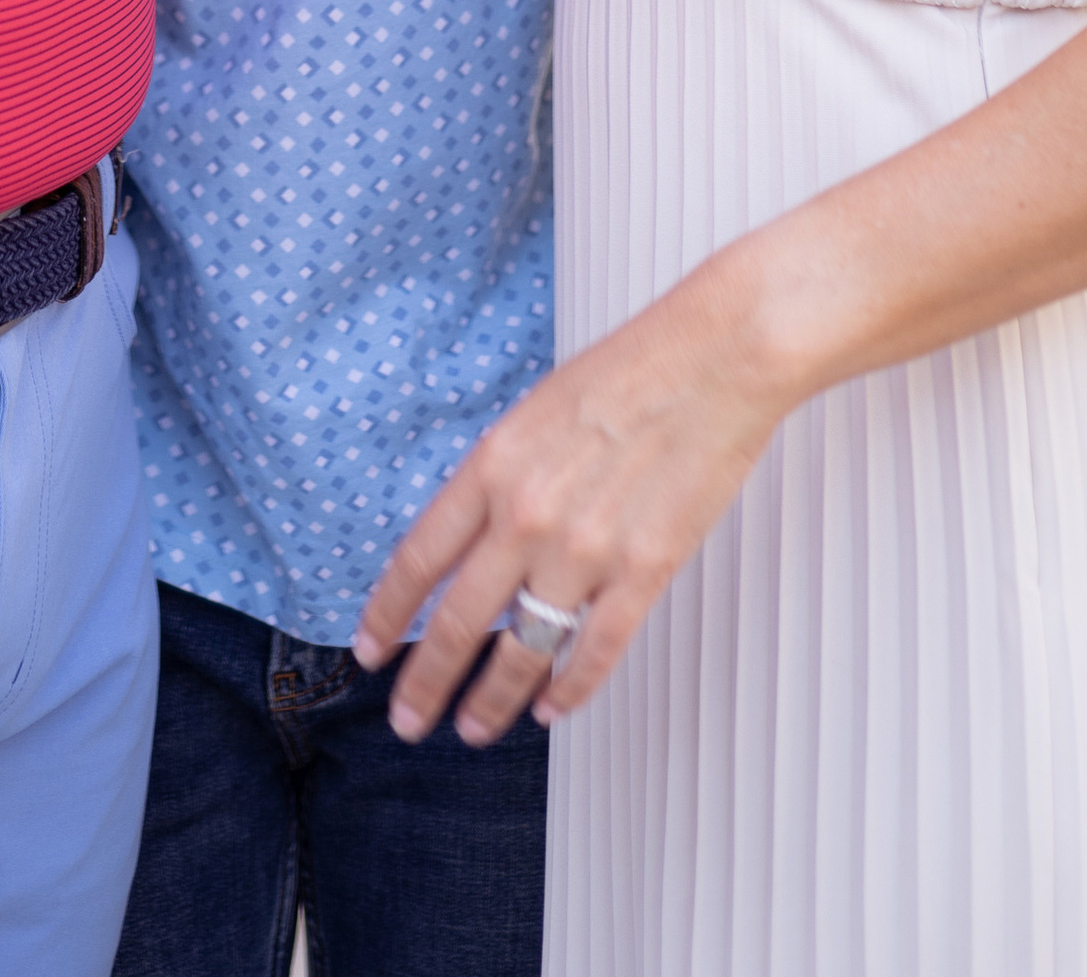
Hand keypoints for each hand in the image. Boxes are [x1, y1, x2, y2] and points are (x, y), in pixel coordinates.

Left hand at [353, 262, 780, 746]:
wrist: (717, 357)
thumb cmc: (629, 369)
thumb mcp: (535, 412)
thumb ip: (499, 478)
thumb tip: (470, 541)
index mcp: (494, 465)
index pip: (419, 559)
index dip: (387, 614)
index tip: (369, 651)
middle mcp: (528, 515)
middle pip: (458, 622)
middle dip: (424, 682)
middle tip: (405, 719)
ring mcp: (586, 550)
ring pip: (522, 652)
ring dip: (490, 701)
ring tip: (473, 728)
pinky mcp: (645, 573)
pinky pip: (594, 652)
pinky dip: (569, 691)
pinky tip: (550, 709)